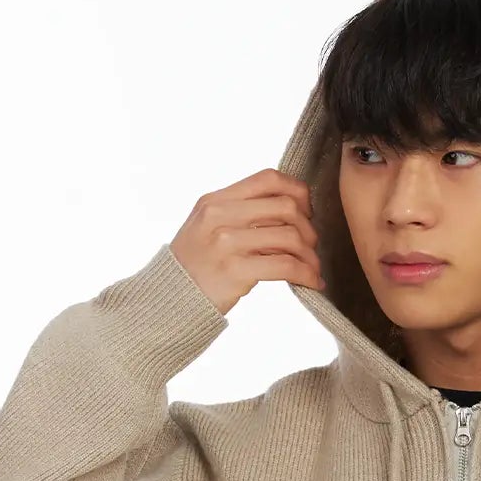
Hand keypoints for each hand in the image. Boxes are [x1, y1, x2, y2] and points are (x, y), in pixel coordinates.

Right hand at [170, 169, 324, 314]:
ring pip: (290, 237)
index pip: (268, 179)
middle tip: (310, 246)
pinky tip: (312, 283)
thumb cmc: (194, 267)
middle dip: (308, 227)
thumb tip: (287, 212)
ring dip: (310, 255)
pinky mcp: (236, 271)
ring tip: (312, 269)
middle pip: (285, 207)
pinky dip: (306, 274)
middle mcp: (220, 216)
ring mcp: (227, 243)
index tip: (305, 212)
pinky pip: (285, 266)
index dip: (297, 192)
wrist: (167, 301)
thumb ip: (239, 214)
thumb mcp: (206, 227)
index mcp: (215, 200)